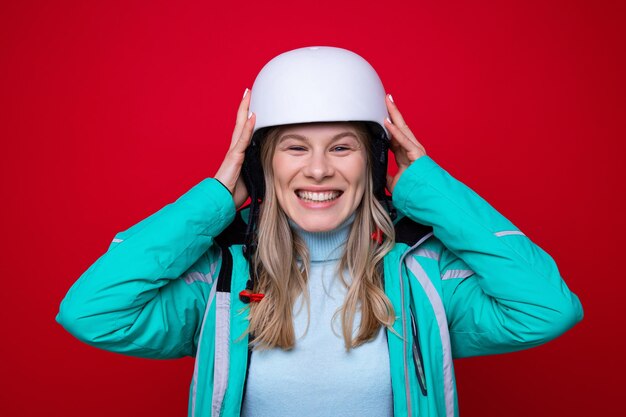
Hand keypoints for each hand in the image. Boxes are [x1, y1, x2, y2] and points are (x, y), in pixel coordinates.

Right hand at [214, 88, 255, 208]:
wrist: (222, 200)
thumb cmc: (234, 192)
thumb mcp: (251, 177)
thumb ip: (258, 168)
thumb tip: (270, 167)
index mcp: (239, 153)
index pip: (244, 131)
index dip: (247, 117)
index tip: (252, 105)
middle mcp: (235, 149)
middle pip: (241, 122)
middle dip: (244, 106)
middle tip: (248, 91)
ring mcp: (234, 151)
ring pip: (241, 126)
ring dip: (245, 110)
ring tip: (248, 95)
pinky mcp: (234, 156)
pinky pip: (243, 139)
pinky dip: (248, 127)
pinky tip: (252, 116)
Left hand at [383, 93, 426, 193]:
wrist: (425, 197)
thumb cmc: (413, 191)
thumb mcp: (394, 182)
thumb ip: (386, 174)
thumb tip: (377, 171)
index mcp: (405, 154)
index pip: (394, 135)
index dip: (387, 125)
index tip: (380, 115)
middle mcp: (411, 149)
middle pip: (399, 126)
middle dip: (392, 112)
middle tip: (386, 98)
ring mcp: (415, 150)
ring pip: (403, 128)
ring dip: (394, 114)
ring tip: (387, 101)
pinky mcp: (417, 154)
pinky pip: (403, 140)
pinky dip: (395, 131)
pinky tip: (387, 122)